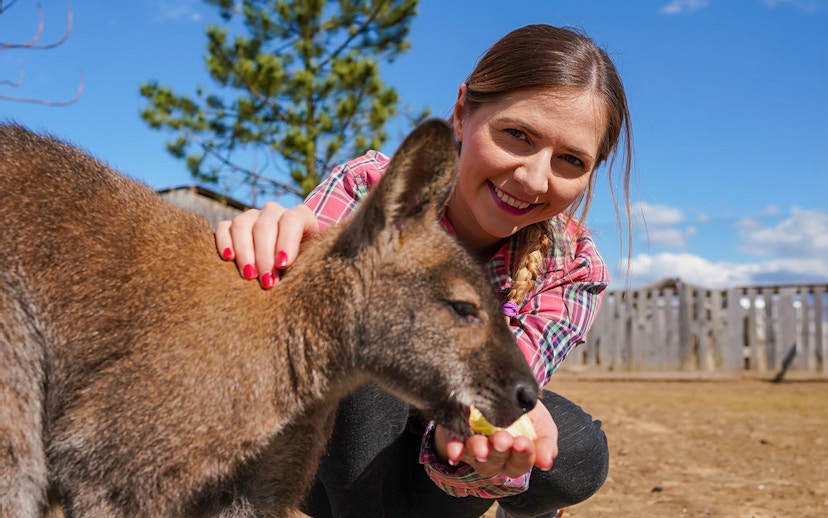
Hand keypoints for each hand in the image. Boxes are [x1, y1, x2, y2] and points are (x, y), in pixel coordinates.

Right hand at [215, 201, 318, 288]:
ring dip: (244, 252)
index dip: (287, 241)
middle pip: (265, 226)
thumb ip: (307, 263)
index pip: (292, 220)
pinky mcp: (232, 226)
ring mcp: (252, 216)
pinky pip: (223, 228)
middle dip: (264, 256)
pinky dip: (224, 242)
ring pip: (242, 225)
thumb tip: (291, 274)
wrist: (294, 259)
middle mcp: (274, 212)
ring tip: (249, 276)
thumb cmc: (305, 261)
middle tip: (267, 281)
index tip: (283, 264)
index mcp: (300, 216)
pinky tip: (228, 258)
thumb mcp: (312, 260)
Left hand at [434, 403, 556, 477]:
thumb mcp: (541, 423)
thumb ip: (546, 442)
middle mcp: (495, 458)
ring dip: (477, 451)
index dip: (523, 455)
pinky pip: (454, 445)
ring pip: (475, 457)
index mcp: (517, 457)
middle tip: (502, 439)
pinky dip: (455, 448)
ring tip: (480, 446)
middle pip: (496, 462)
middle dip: (499, 451)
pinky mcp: (457, 436)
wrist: (505, 389)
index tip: (522, 442)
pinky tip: (455, 451)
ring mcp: (475, 449)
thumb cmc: (527, 412)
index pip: (520, 462)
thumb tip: (547, 462)